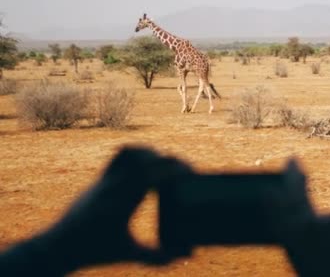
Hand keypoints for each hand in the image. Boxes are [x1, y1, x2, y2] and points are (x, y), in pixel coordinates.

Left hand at [5, 146, 193, 274]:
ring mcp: (105, 179)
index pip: (153, 175)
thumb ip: (159, 257)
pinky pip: (118, 156)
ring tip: (167, 163)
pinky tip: (147, 164)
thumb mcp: (129, 254)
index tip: (191, 174)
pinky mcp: (100, 179)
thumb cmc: (95, 251)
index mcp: (123, 202)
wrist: (59, 247)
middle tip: (186, 169)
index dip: (175, 170)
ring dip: (152, 152)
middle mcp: (114, 185)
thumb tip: (186, 256)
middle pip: (146, 159)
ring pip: (131, 151)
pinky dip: (136, 153)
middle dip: (170, 160)